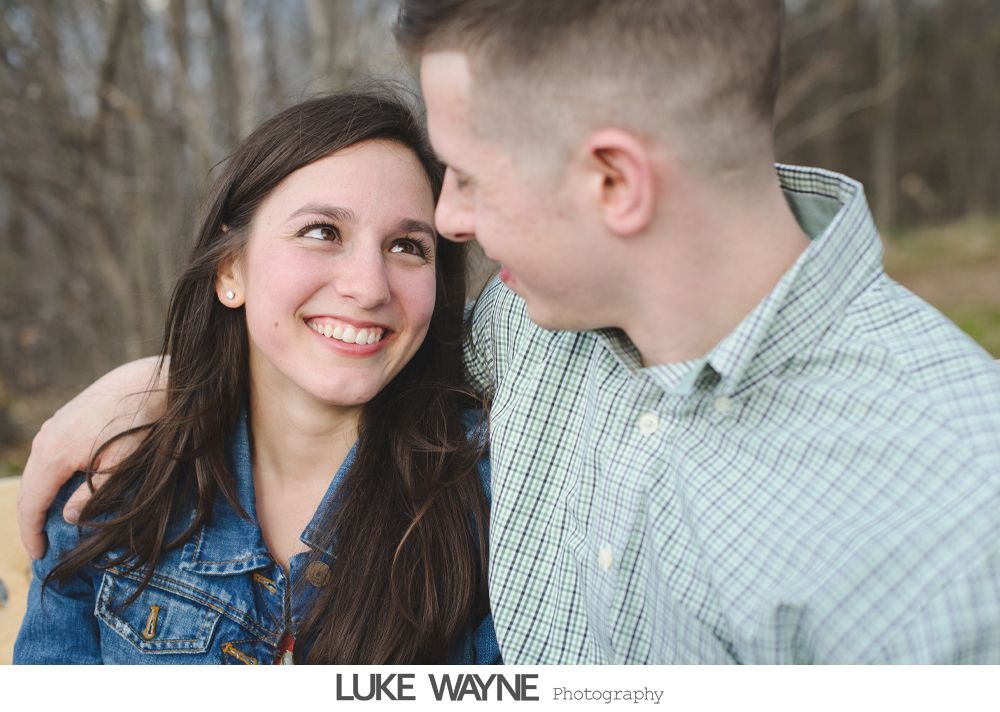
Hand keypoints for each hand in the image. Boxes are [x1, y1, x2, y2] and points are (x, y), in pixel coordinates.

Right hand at [17, 357, 166, 558]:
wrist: (150, 380)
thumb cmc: (139, 421)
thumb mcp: (120, 465)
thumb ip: (91, 495)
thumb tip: (66, 517)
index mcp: (53, 454)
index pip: (31, 503)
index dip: (31, 533)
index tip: (38, 556)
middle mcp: (45, 439)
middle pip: (28, 488)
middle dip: (31, 520)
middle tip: (41, 546)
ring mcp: (52, 426)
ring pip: (37, 471)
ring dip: (40, 498)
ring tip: (49, 523)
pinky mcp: (63, 420)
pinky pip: (47, 456)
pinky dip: (48, 478)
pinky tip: (62, 490)